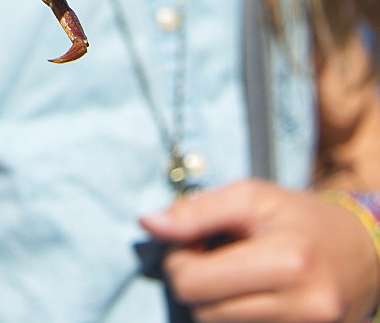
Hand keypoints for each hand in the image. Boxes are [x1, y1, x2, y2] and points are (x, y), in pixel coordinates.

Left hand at [141, 179, 379, 322]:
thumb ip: (195, 211)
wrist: (361, 251)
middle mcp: (305, 307)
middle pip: (205, 314)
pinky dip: (237, 319)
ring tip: (235, 277)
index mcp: (287, 261)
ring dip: (216, 306)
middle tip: (212, 260)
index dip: (179, 262)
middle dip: (196, 285)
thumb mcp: (249, 196)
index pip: (194, 284)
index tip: (191, 245)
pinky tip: (249, 298)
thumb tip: (149, 224)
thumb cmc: (298, 216)